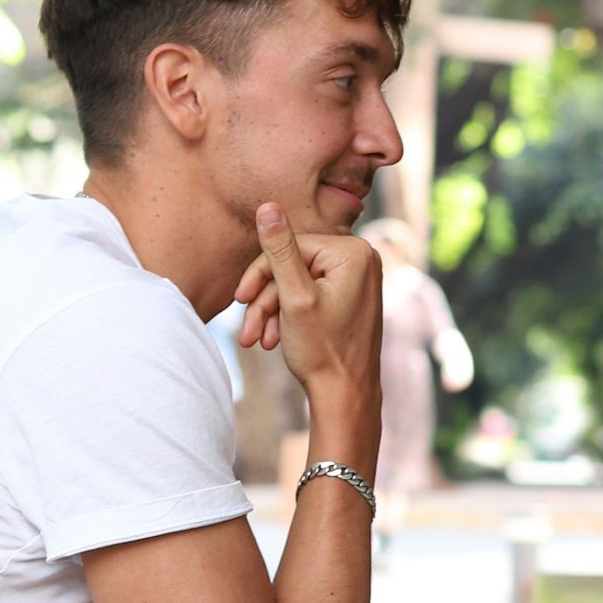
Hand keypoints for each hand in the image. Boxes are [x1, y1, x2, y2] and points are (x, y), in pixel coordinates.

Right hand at [231, 203, 381, 398]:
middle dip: (266, 299)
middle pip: (293, 265)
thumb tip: (267, 206)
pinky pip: (311, 295)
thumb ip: (279, 250)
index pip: (291, 246)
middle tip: (247, 332)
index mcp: (355, 252)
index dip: (261, 273)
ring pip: (298, 283)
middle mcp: (363, 260)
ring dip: (272, 312)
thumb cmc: (323, 350)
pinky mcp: (351, 297)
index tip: (239, 299)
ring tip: (257, 341)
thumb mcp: (293, 297)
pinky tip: (275, 339)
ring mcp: (358, 279)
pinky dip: (289, 316)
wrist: (345, 396)